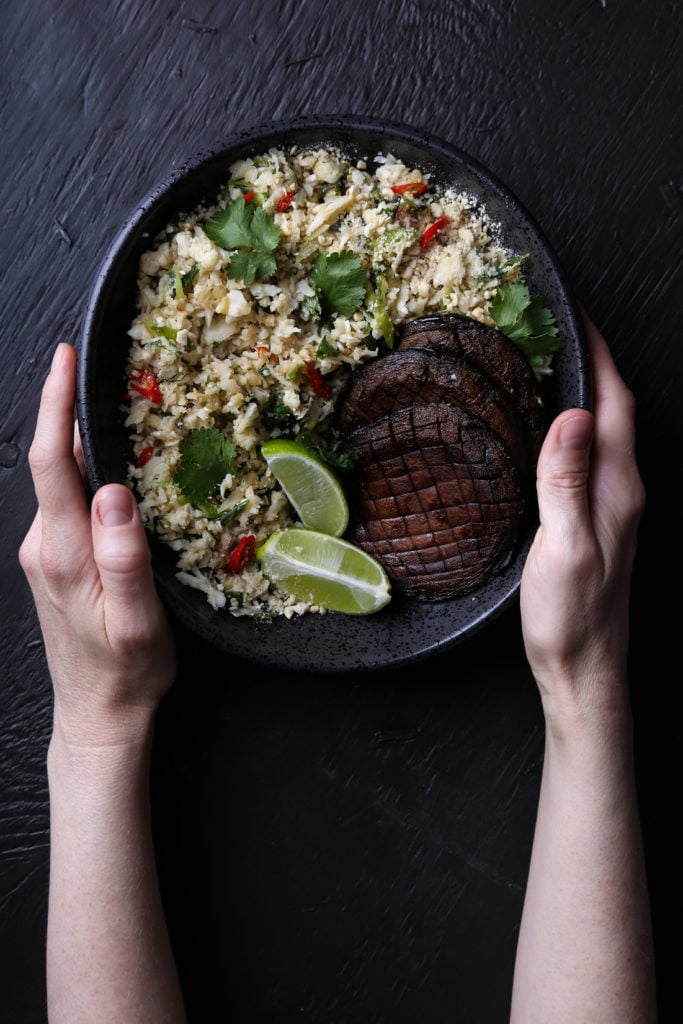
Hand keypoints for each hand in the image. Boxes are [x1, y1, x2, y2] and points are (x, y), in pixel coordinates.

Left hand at [19, 342, 175, 748]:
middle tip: (105, 373)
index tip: (64, 359)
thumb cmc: (126, 671)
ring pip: (62, 482)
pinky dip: (86, 475)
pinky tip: (115, 472)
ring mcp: (45, 553)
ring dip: (82, 444)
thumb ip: (123, 554)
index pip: (51, 462)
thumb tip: (112, 491)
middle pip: (54, 462)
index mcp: (63, 552)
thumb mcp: (138, 619)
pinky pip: (68, 503)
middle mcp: (44, 545)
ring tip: (120, 414)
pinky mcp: (55, 561)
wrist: (98, 714)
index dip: (54, 404)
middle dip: (71, 410)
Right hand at [520, 315, 645, 725]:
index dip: (598, 356)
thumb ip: (566, 481)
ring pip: (601, 432)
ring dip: (582, 393)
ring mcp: (612, 507)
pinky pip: (587, 458)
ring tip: (549, 367)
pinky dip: (571, 429)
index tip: (576, 317)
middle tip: (555, 331)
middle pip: (612, 410)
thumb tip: (571, 415)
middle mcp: (622, 490)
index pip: (613, 404)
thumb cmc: (573, 618)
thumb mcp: (563, 547)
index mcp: (617, 488)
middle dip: (591, 363)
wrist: (585, 670)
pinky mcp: (597, 522)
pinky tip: (548, 431)